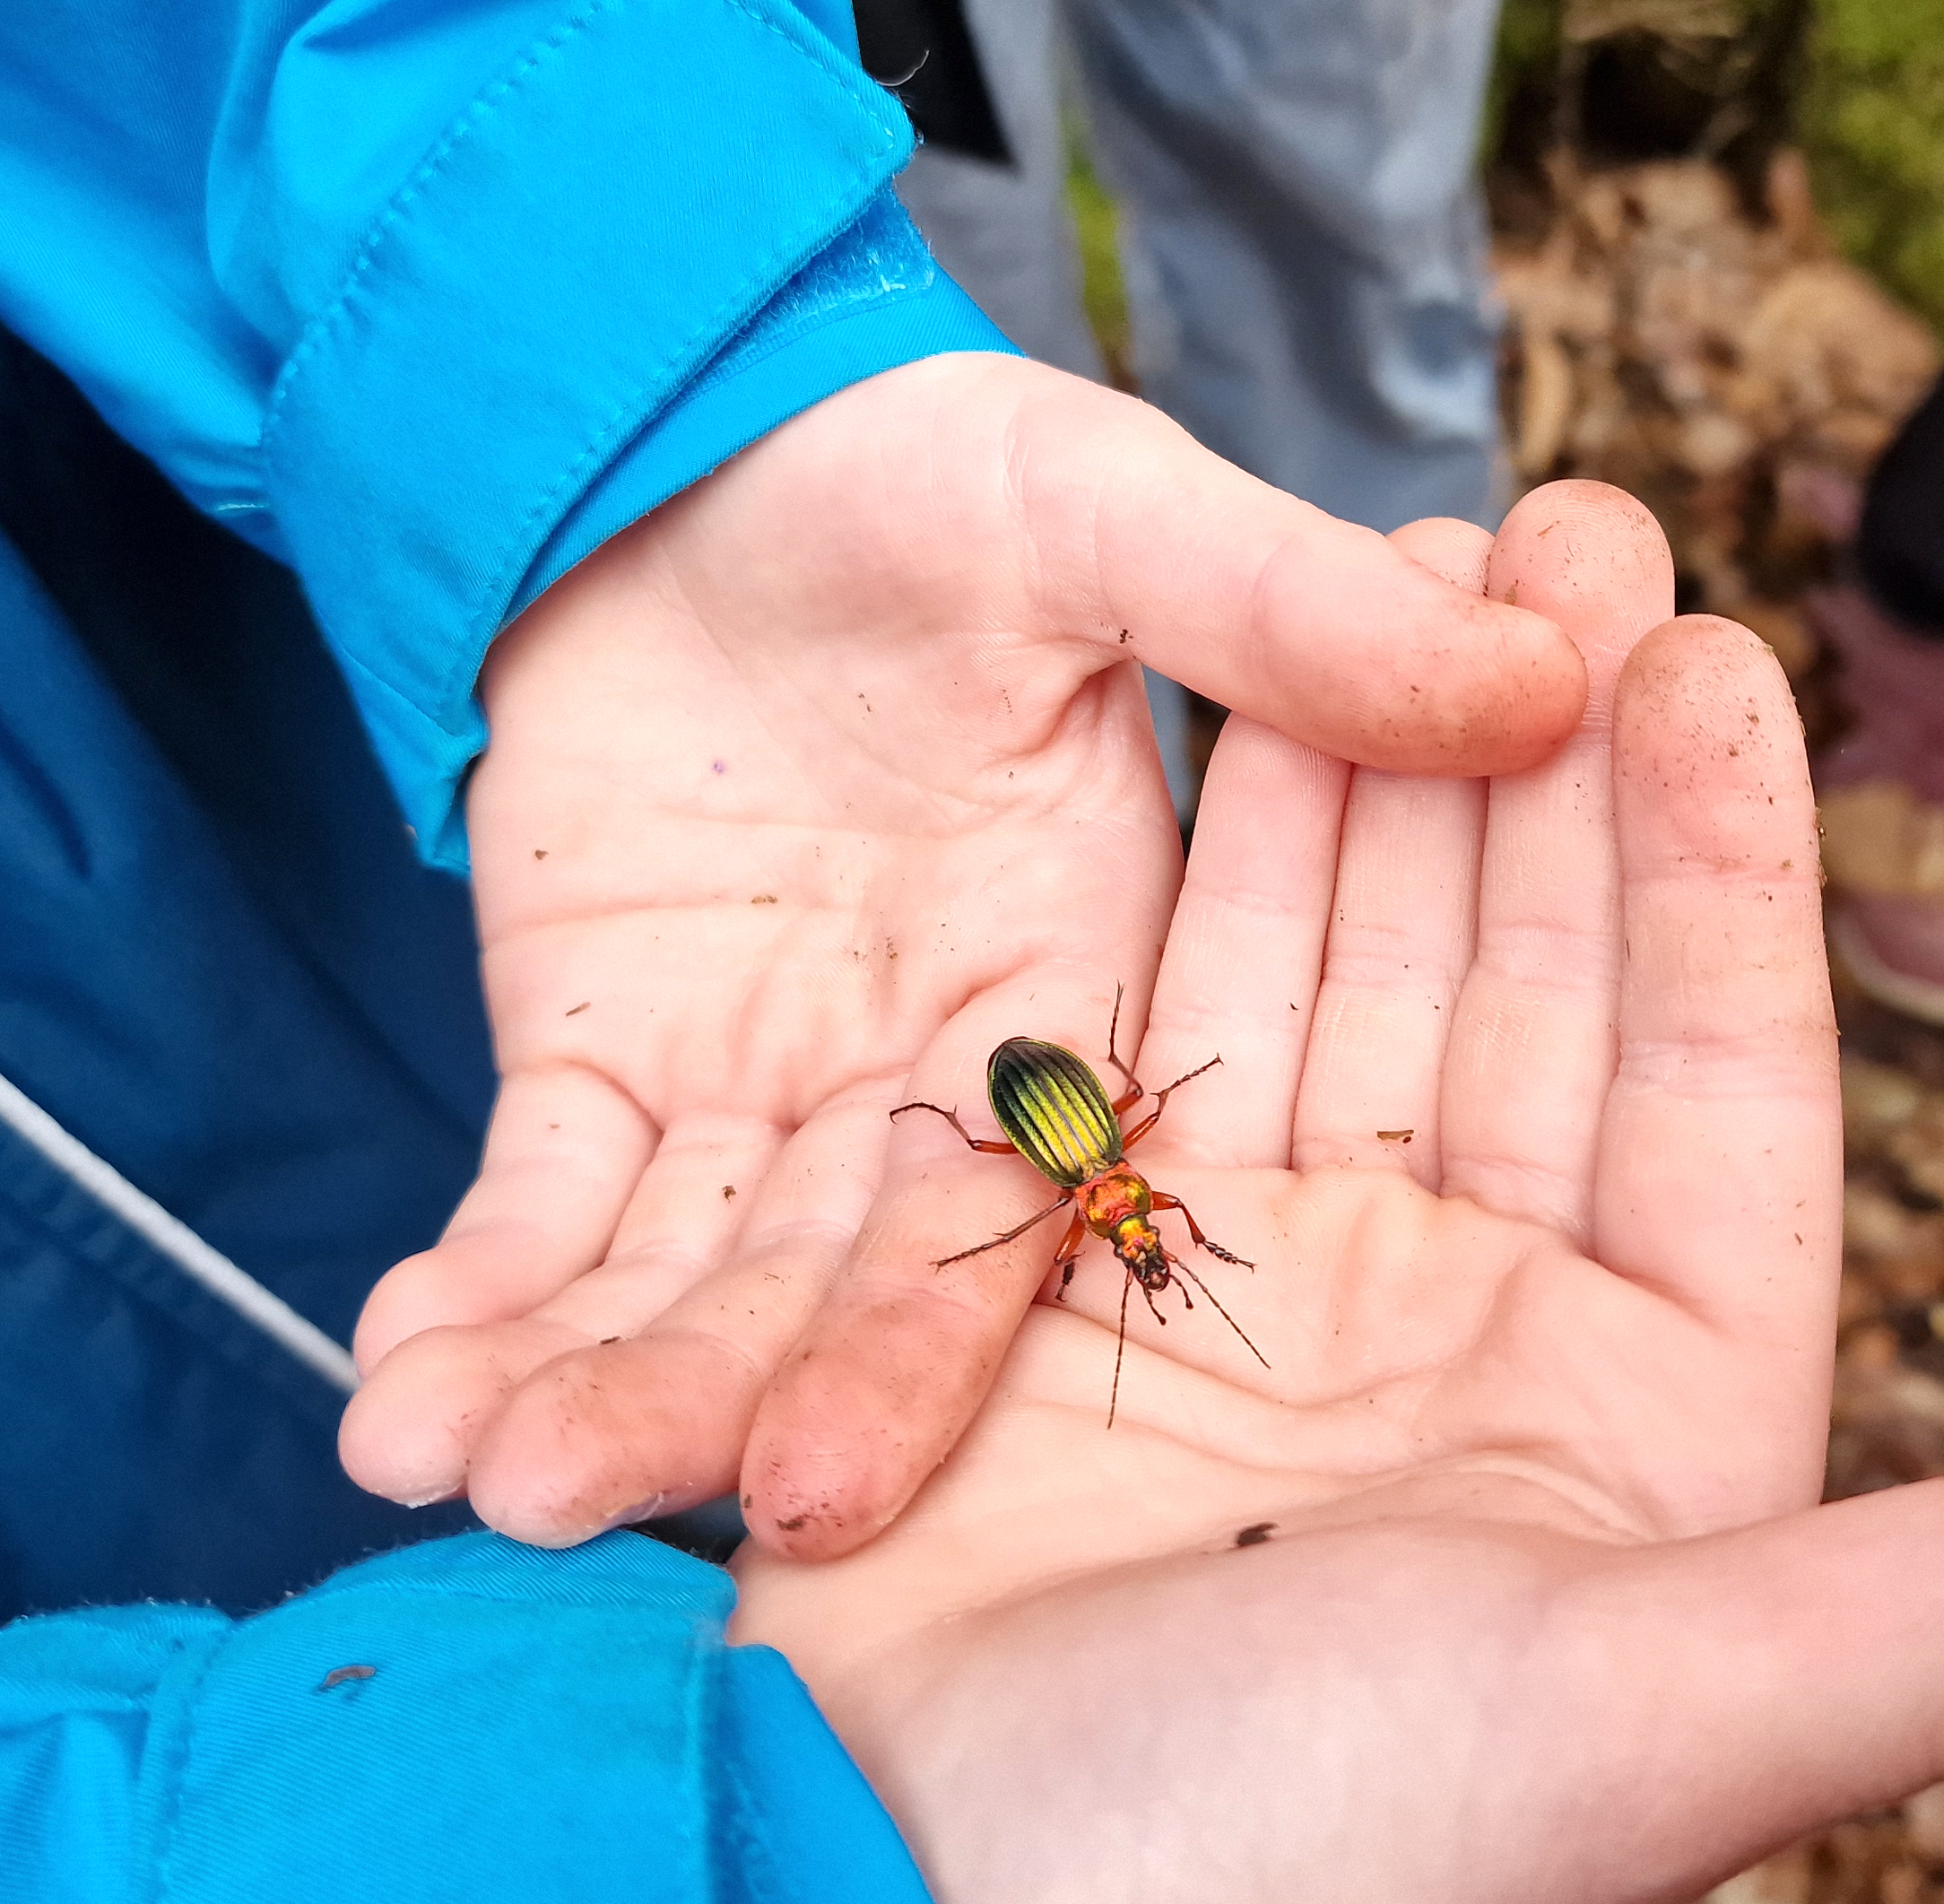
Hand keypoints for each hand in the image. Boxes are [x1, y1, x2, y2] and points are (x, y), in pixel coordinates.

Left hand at [336, 354, 1588, 1542]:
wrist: (698, 433)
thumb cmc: (923, 468)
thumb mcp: (1107, 512)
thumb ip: (1290, 609)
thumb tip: (1550, 666)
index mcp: (1086, 999)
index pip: (1018, 1212)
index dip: (923, 1348)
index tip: (817, 1479)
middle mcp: (939, 1091)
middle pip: (831, 1290)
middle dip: (709, 1403)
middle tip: (567, 1510)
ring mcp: (771, 1095)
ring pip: (684, 1280)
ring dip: (573, 1378)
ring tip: (447, 1477)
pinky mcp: (609, 1070)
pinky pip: (544, 1208)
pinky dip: (477, 1291)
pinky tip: (393, 1389)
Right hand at [729, 488, 1943, 1902]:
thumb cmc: (1280, 1863)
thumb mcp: (1672, 1714)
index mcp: (1645, 1442)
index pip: (1717, 1093)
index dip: (1717, 869)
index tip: (1714, 646)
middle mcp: (1468, 1356)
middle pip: (1529, 996)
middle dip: (1544, 761)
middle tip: (1558, 510)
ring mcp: (1262, 1304)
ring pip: (1346, 977)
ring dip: (1375, 771)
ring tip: (1394, 551)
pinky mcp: (1065, 1286)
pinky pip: (1154, 1027)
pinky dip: (1187, 877)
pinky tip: (1213, 707)